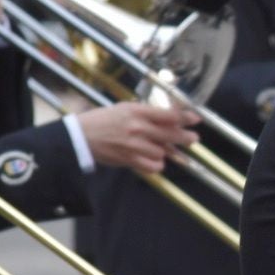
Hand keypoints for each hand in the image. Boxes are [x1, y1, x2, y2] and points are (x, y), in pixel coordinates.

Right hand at [77, 103, 200, 173]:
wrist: (80, 135)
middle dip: (185, 137)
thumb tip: (170, 118)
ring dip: (165, 151)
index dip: (185, 117)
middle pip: (171, 134)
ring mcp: (134, 145)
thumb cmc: (103, 119)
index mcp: (137, 111)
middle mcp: (138, 127)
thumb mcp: (126, 108)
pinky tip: (155, 161)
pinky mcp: (128, 159)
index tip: (195, 119)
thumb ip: (148, 113)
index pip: (168, 114)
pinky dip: (156, 165)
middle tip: (193, 138)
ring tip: (164, 149)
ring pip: (163, 151)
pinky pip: (152, 166)